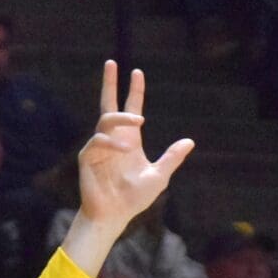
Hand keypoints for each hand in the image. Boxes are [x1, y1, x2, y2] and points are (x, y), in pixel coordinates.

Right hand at [71, 63, 195, 241]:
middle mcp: (113, 139)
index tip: (137, 72)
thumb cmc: (134, 198)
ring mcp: (99, 147)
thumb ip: (172, 158)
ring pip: (106, 119)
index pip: (131, 109)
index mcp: (129, 140)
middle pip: (108, 104)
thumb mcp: (159, 176)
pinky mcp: (87, 157)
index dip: (134, 91)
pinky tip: (125, 148)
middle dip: (109, 83)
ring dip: (123, 117)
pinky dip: (112, 142)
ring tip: (139, 121)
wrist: (115, 215)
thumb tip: (190, 141)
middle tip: (111, 63)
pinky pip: (98, 141)